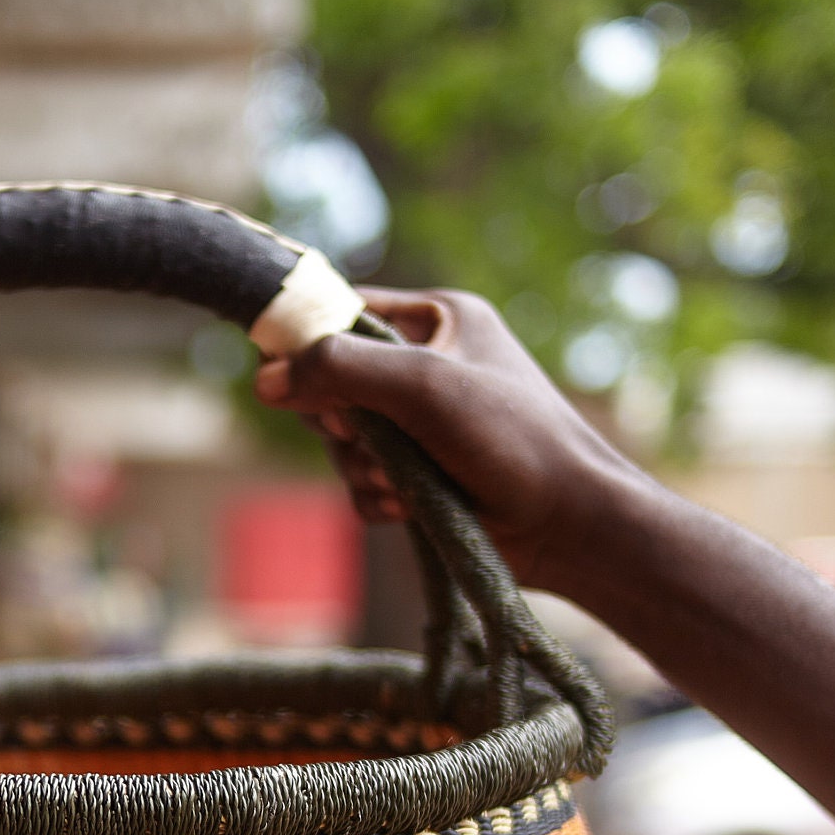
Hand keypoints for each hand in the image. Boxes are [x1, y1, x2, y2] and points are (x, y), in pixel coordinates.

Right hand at [253, 287, 652, 593]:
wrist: (570, 524)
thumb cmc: (512, 438)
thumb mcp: (423, 386)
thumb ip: (340, 370)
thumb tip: (264, 377)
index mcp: (440, 320)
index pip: (346, 311)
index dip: (311, 342)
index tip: (289, 374)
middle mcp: (429, 367)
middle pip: (333, 383)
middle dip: (342, 421)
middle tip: (366, 434)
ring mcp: (423, 426)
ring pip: (343, 442)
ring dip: (365, 468)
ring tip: (408, 481)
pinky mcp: (421, 477)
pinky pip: (362, 483)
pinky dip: (380, 498)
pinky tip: (413, 506)